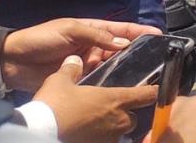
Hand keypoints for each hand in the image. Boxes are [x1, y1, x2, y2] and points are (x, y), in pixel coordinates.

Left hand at [2, 19, 160, 91]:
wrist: (14, 60)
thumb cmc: (42, 38)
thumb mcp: (71, 29)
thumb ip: (97, 36)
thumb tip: (124, 45)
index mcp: (93, 30)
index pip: (122, 30)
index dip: (140, 31)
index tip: (159, 34)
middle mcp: (94, 47)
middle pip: (121, 50)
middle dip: (138, 52)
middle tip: (157, 59)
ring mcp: (88, 65)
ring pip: (113, 67)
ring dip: (126, 69)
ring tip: (145, 74)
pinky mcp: (80, 80)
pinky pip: (99, 82)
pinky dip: (110, 83)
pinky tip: (122, 86)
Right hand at [36, 55, 157, 142]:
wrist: (39, 134)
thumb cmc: (54, 106)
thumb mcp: (60, 82)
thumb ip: (71, 70)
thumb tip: (74, 59)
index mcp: (115, 99)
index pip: (147, 95)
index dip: (154, 92)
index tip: (157, 90)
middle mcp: (118, 120)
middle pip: (132, 118)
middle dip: (125, 114)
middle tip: (109, 110)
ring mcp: (109, 138)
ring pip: (119, 133)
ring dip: (111, 128)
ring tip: (95, 123)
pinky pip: (105, 142)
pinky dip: (99, 137)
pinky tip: (86, 133)